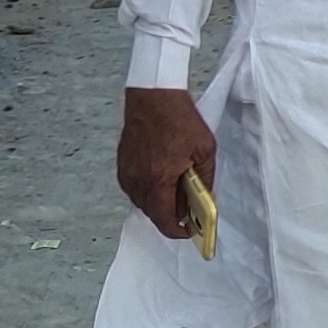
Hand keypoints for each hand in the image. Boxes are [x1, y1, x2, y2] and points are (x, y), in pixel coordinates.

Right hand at [115, 86, 215, 237]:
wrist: (153, 97)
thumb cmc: (180, 119)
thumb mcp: (205, 150)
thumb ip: (205, 180)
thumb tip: (204, 200)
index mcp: (159, 179)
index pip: (164, 220)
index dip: (178, 230)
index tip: (190, 231)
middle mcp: (138, 180)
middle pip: (152, 213)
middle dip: (170, 217)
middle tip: (188, 211)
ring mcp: (127, 172)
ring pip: (141, 202)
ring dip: (158, 204)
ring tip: (177, 193)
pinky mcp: (122, 164)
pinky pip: (134, 188)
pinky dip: (148, 191)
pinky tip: (163, 180)